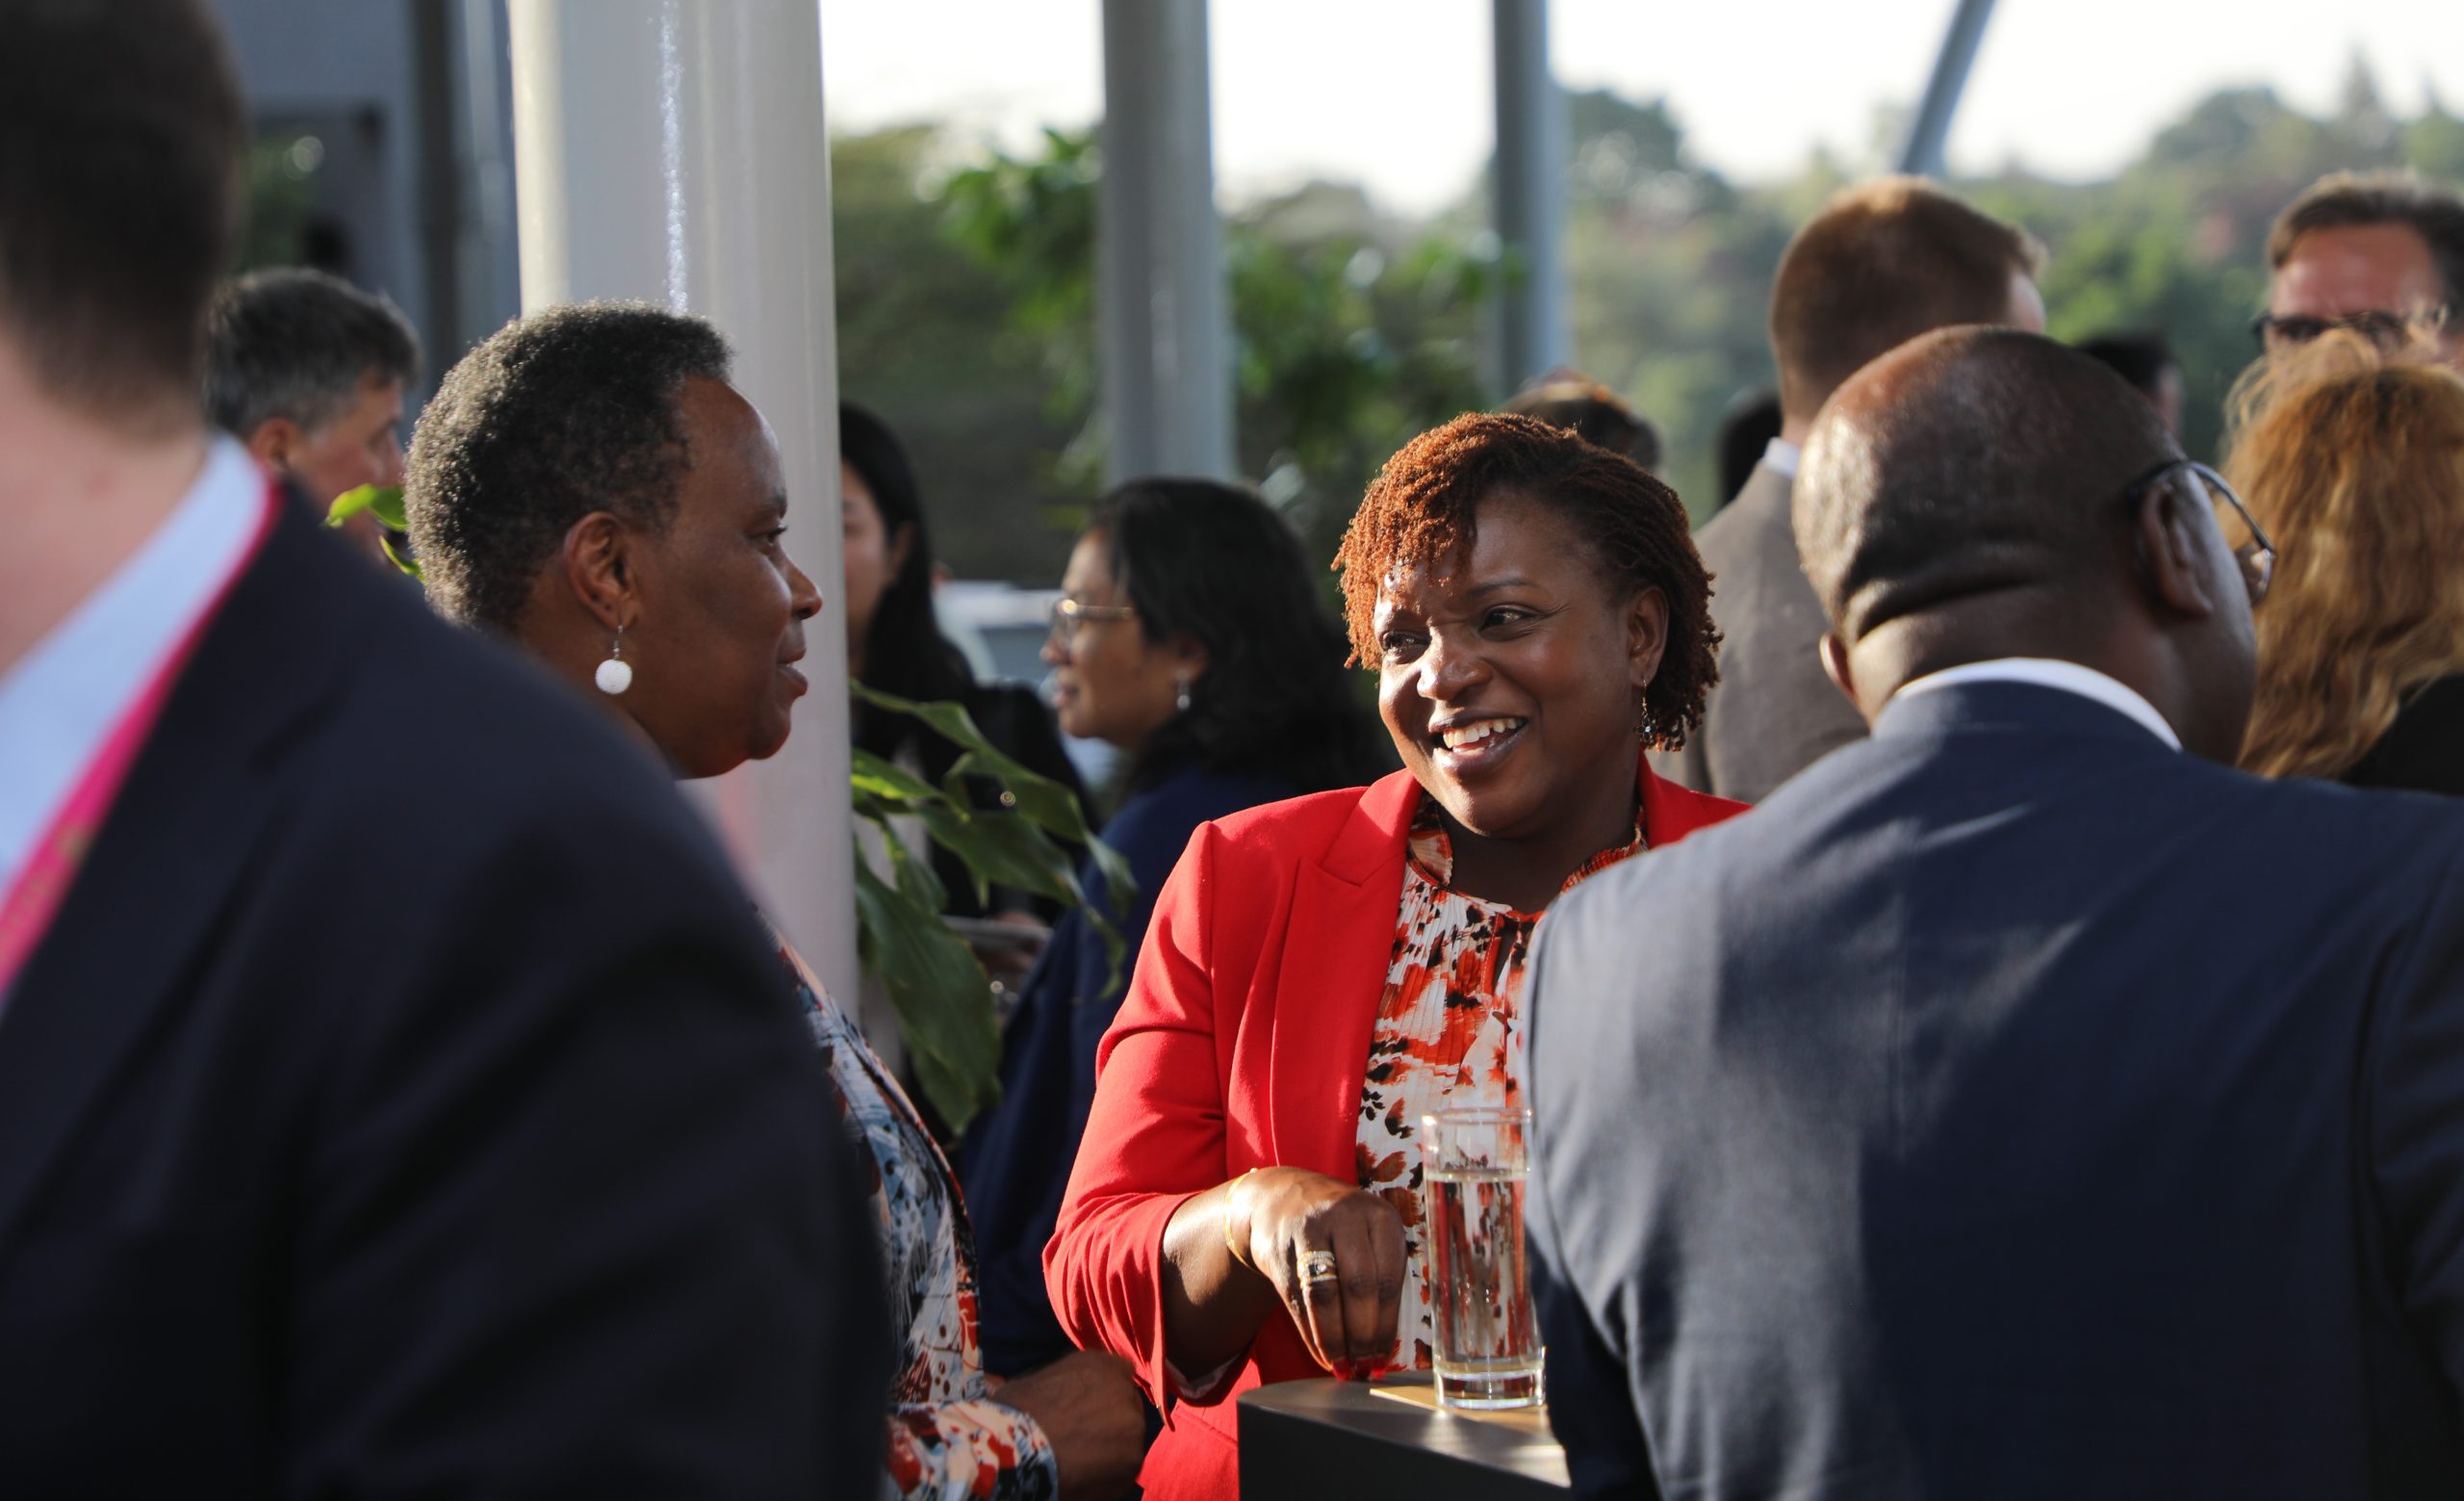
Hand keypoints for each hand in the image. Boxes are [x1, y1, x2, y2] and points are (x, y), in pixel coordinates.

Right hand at [996, 1350, 1144, 1499]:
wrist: (1021, 1446)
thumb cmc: (1018, 1411)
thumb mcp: (1036, 1381)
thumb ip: (1061, 1385)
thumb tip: (1053, 1398)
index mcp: (1101, 1364)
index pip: (1118, 1373)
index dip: (1103, 1394)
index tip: (1090, 1408)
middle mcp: (1124, 1389)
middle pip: (1127, 1407)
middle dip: (1112, 1421)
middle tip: (1086, 1438)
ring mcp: (1134, 1425)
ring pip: (1128, 1439)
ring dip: (1111, 1449)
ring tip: (1083, 1462)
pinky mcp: (1134, 1459)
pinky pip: (1123, 1469)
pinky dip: (1108, 1475)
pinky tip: (1085, 1478)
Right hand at [1226, 1167, 1405, 1376]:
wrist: (1281, 1199)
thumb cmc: (1340, 1228)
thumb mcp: (1370, 1235)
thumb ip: (1382, 1275)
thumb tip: (1387, 1343)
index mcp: (1380, 1217)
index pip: (1389, 1279)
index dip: (1387, 1324)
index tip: (1385, 1356)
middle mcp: (1345, 1217)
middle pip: (1359, 1286)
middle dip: (1362, 1335)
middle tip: (1364, 1367)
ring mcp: (1309, 1230)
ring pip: (1325, 1296)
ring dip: (1334, 1339)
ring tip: (1342, 1367)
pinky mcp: (1280, 1249)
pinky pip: (1297, 1300)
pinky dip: (1311, 1333)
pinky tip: (1321, 1354)